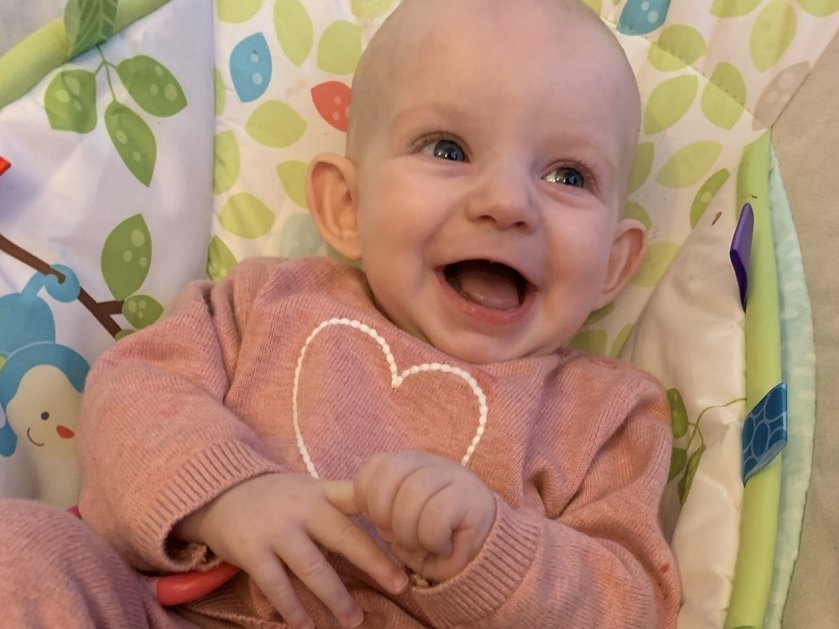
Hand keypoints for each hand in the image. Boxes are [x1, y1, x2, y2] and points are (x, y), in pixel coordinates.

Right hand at [175, 473, 407, 628]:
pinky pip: (277, 586)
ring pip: (314, 569)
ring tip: (354, 621)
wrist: (219, 492)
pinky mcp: (252, 551)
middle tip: (400, 586)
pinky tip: (306, 625)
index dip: (387, 513)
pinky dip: (293, 609)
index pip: (361, 499)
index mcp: (321, 492)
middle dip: (375, 563)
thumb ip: (341, 504)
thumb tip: (387, 526)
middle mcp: (303, 508)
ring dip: (336, 598)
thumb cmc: (277, 498)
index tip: (413, 534)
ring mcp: (277, 530)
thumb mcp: (309, 490)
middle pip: (346, 537)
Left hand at [326, 451, 495, 583]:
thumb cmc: (433, 540)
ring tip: (422, 544)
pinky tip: (442, 545)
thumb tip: (346, 499)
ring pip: (412, 495)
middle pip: (391, 474)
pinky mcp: (474, 498)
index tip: (379, 522)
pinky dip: (431, 540)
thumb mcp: (398, 519)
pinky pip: (435, 517)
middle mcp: (434, 462)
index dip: (368, 496)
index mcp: (412, 463)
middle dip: (384, 514)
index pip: (376, 465)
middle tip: (397, 536)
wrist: (483, 558)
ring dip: (409, 532)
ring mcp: (457, 476)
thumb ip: (376, 504)